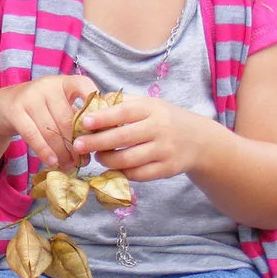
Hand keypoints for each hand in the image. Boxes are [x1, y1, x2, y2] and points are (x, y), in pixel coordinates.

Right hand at [0, 74, 98, 169]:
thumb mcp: (58, 106)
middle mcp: (47, 85)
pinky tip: (52, 162)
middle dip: (76, 144)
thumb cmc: (38, 109)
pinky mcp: (15, 110)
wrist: (1, 106)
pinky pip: (33, 135)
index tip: (103, 128)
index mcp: (63, 82)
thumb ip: (77, 116)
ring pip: (51, 130)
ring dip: (62, 152)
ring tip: (68, 165)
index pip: (85, 86)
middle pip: (67, 119)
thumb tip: (103, 138)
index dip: (96, 106)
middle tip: (82, 161)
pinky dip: (44, 151)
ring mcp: (29, 96)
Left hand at [71, 93, 218, 180]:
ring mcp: (164, 151)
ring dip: (107, 159)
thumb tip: (91, 103)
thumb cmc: (163, 119)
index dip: (103, 117)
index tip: (84, 122)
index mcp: (152, 108)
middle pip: (123, 138)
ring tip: (98, 156)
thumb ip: (121, 103)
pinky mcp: (167, 169)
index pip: (124, 111)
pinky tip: (113, 167)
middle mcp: (159, 129)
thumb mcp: (147, 104)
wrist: (198, 140)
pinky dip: (122, 172)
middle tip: (78, 145)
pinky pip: (138, 175)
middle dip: (97, 142)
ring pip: (129, 160)